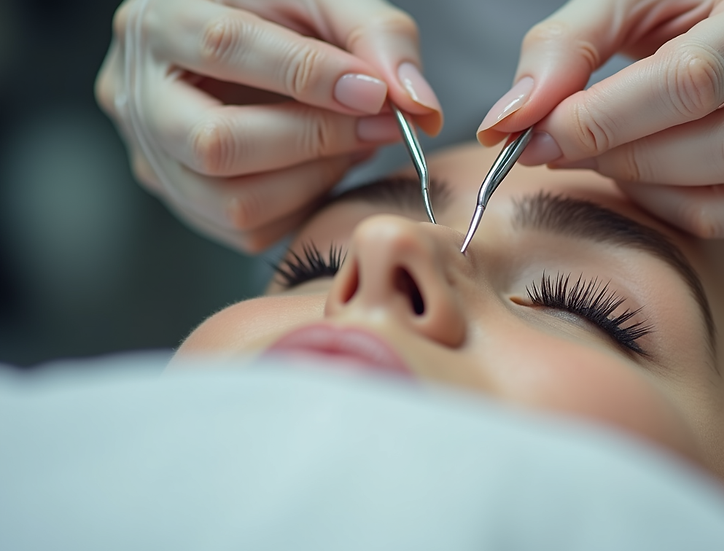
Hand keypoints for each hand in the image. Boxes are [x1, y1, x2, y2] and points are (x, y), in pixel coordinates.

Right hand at [96, 0, 441, 251]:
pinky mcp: (181, 198)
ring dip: (313, 180)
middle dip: (314, 140)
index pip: (224, 47)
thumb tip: (416, 103)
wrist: (253, 45)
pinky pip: (246, 229)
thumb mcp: (326, 1)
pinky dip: (302, 204)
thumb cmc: (285, 16)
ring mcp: (151, 155)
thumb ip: (375, 35)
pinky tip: (323, 166)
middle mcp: (136, 92)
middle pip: (215, 142)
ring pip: (230, 201)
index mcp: (161, 18)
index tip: (375, 92)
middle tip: (381, 126)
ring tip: (354, 143)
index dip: (307, 76)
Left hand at [477, 0, 723, 237]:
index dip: (603, 120)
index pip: (691, 78)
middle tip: (558, 150)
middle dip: (625, 156)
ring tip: (600, 160)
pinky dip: (696, 211)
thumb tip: (509, 119)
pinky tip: (650, 184)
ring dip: (655, 187)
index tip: (532, 137)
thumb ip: (568, 45)